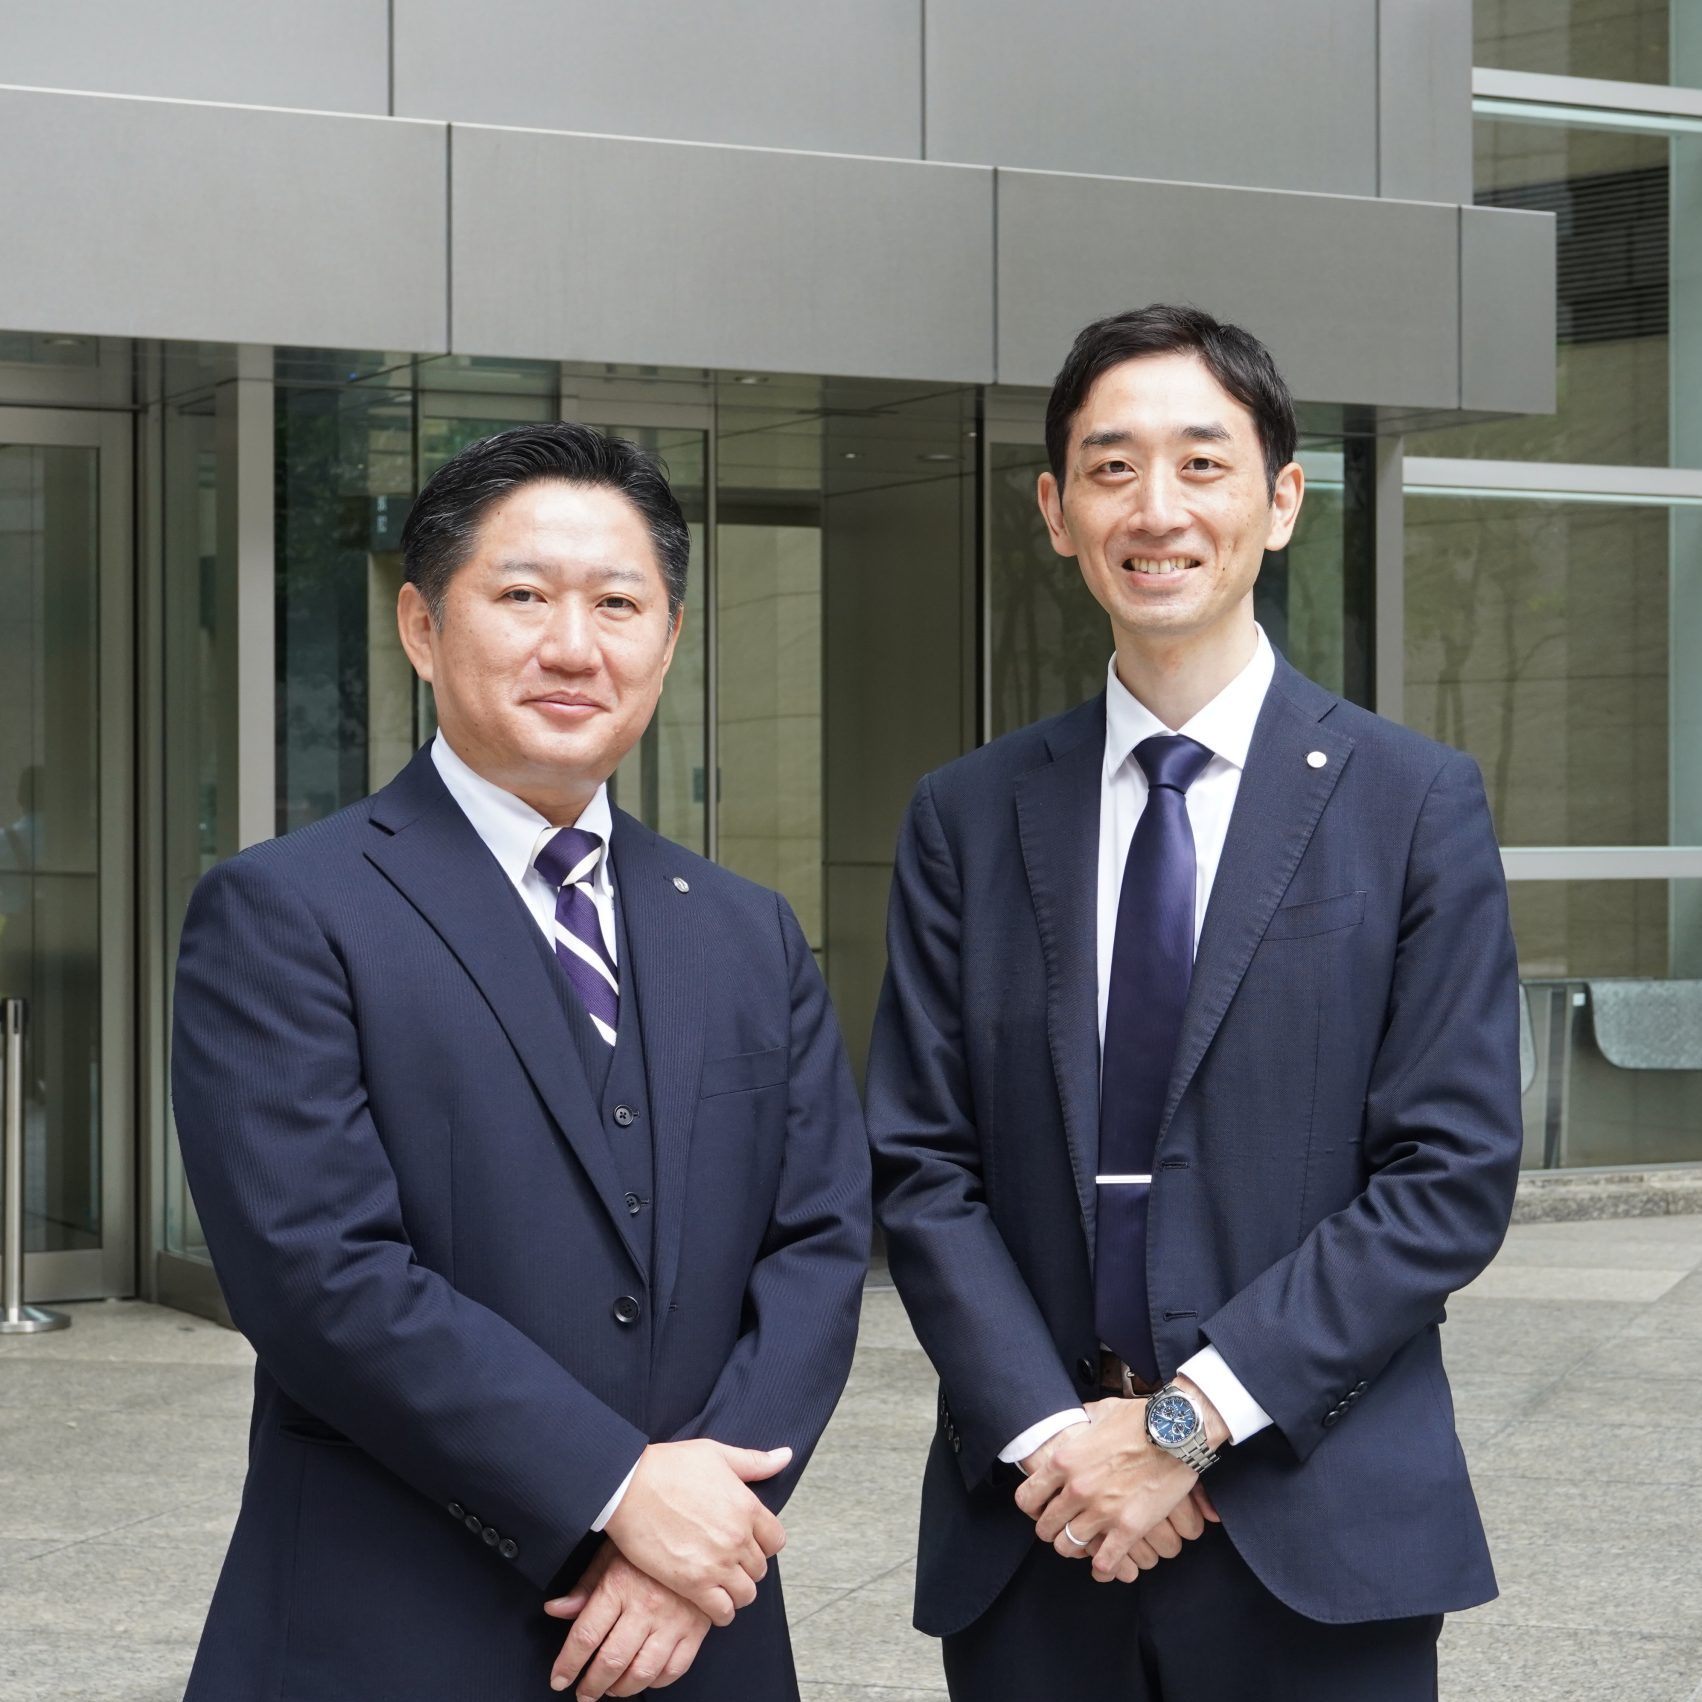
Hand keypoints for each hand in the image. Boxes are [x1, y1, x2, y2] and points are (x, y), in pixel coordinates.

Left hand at [545, 1542, 710, 1697]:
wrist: (698, 1533)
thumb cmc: (649, 1544)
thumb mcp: (611, 1554)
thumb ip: (585, 1587)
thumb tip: (555, 1610)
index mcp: (620, 1585)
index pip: (585, 1635)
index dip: (567, 1664)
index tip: (559, 1679)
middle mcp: (646, 1606)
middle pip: (611, 1660)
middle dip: (591, 1685)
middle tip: (584, 1693)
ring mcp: (674, 1620)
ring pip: (642, 1672)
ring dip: (621, 1689)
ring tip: (611, 1689)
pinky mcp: (696, 1629)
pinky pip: (674, 1669)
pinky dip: (656, 1682)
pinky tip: (644, 1677)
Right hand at [601, 1440, 789, 1626]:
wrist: (628, 1486)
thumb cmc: (669, 1466)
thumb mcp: (717, 1454)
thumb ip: (755, 1462)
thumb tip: (786, 1456)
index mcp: (747, 1506)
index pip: (776, 1540)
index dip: (764, 1543)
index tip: (748, 1542)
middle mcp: (738, 1538)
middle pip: (760, 1568)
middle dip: (747, 1567)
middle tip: (729, 1562)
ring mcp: (717, 1563)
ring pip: (746, 1594)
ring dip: (736, 1591)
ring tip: (721, 1584)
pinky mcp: (693, 1584)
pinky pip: (723, 1612)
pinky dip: (722, 1611)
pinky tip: (711, 1601)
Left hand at [1014, 1398, 1192, 1581]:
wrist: (1176, 1431)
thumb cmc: (1140, 1418)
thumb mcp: (1100, 1412)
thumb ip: (1083, 1421)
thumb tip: (1080, 1419)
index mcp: (1064, 1461)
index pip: (1027, 1498)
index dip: (1033, 1507)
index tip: (1041, 1509)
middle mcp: (1077, 1489)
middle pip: (1046, 1527)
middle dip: (1052, 1531)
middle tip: (1063, 1529)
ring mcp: (1102, 1511)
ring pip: (1069, 1546)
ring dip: (1075, 1548)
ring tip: (1083, 1545)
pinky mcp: (1128, 1528)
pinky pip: (1104, 1561)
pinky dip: (1102, 1568)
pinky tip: (1103, 1566)